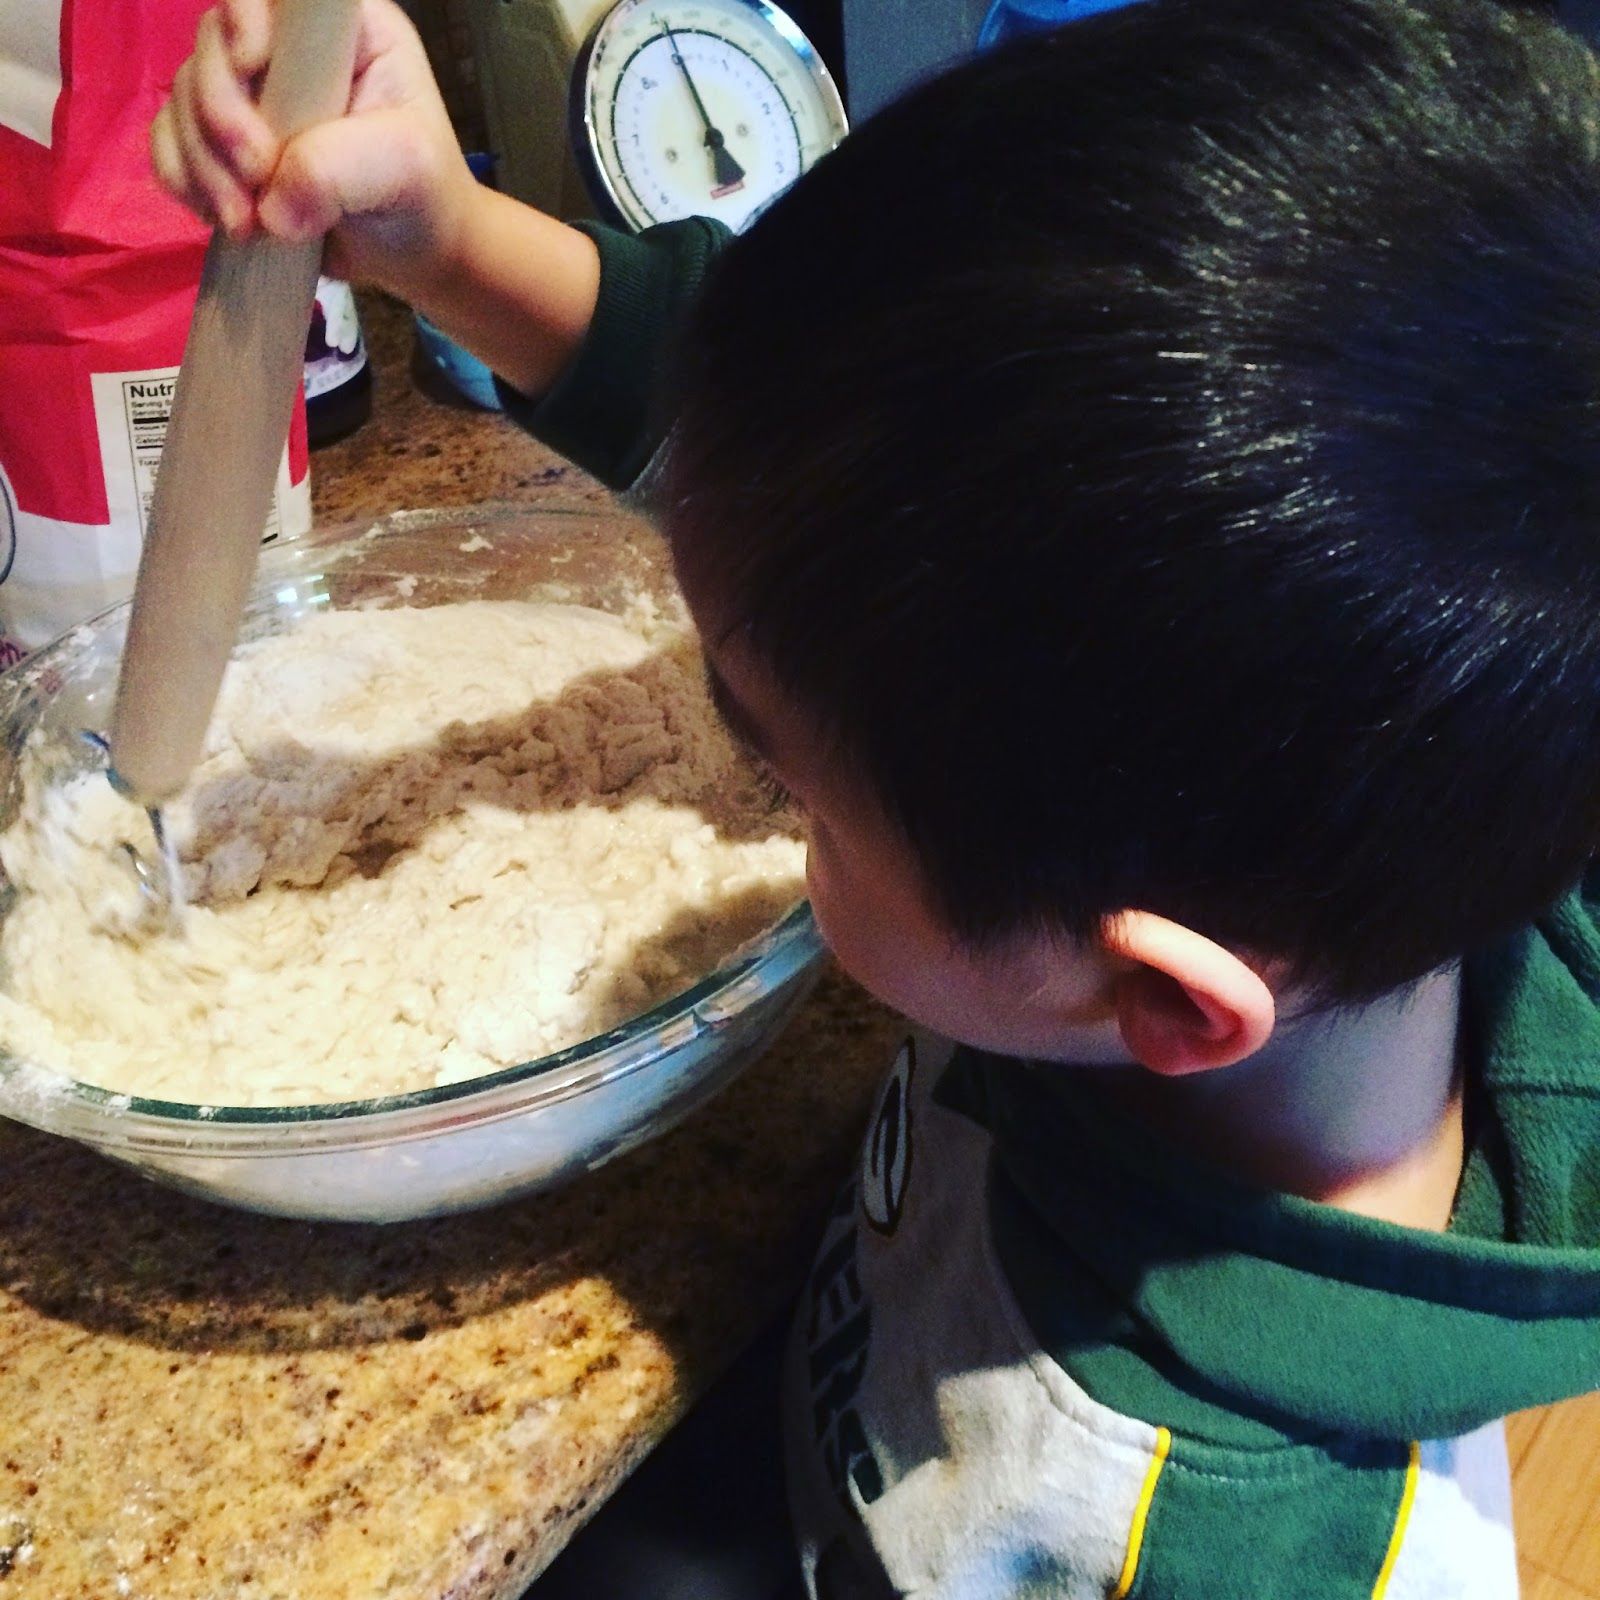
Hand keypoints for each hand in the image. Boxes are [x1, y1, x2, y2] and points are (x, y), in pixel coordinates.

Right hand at [150, 0, 478, 300]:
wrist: (416, 254)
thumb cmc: (425, 195)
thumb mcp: (405, 168)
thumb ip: (339, 168)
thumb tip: (270, 206)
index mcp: (338, 30)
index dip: (243, 19)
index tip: (252, 65)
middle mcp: (287, 51)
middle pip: (211, 46)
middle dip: (221, 115)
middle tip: (257, 175)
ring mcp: (251, 97)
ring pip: (185, 99)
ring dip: (203, 163)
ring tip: (247, 223)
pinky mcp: (227, 146)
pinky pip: (171, 144)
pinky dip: (184, 181)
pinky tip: (224, 220)